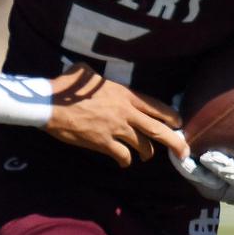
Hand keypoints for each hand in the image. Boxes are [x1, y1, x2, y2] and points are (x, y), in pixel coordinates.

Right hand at [45, 63, 186, 166]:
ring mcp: (115, 129)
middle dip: (175, 143)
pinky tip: (123, 162)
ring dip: (146, 153)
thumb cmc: (65, 86)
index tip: (179, 124)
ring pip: (142, 146)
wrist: (50, 104)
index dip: (170, 117)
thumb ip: (96, 76)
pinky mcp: (103, 143)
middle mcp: (125, 112)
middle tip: (183, 153)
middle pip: (158, 130)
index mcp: (124, 94)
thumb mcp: (85, 72)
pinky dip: (125, 160)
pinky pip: (123, 156)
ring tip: (145, 156)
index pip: (156, 107)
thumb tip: (92, 75)